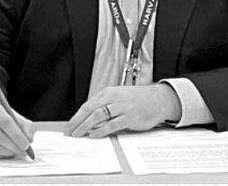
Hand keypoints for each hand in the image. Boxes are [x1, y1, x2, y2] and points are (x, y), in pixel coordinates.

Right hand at [0, 100, 35, 158]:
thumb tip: (29, 139)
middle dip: (14, 146)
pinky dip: (3, 154)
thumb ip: (26, 126)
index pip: (5, 122)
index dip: (17, 135)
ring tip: (19, 152)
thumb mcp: (15, 117)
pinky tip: (9, 152)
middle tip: (25, 151)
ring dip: (9, 152)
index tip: (27, 144)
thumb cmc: (3, 118)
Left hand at [65, 84, 181, 138]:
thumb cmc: (137, 100)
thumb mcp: (118, 98)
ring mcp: (122, 107)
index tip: (69, 126)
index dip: (76, 116)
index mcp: (108, 92)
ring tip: (78, 134)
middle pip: (90, 110)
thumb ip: (105, 106)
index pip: (87, 105)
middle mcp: (113, 98)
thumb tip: (89, 120)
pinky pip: (112, 124)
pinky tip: (94, 135)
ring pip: (98, 116)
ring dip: (86, 126)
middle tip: (69, 132)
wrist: (158, 99)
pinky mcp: (130, 117)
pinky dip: (101, 130)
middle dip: (77, 122)